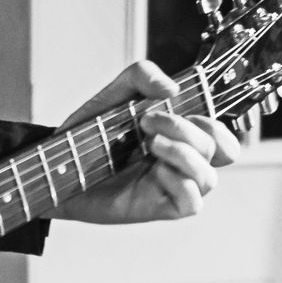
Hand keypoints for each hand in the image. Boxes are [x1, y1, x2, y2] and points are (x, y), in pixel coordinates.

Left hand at [51, 59, 239, 224]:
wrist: (58, 166)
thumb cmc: (90, 134)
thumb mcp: (114, 93)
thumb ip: (142, 75)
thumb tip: (171, 87)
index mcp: (180, 137)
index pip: (221, 133)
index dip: (211, 120)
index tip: (171, 107)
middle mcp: (182, 162)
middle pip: (222, 150)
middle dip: (188, 130)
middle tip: (147, 122)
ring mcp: (172, 185)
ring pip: (210, 178)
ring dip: (183, 154)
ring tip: (148, 144)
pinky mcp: (159, 207)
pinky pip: (192, 203)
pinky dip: (181, 183)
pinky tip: (156, 171)